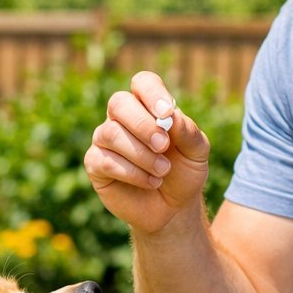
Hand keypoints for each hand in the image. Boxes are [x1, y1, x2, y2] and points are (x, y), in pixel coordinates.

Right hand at [84, 70, 209, 233]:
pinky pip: (104, 160)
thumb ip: (188, 131)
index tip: (167, 114)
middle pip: (119, 103)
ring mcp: (105, 140)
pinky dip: (131, 172)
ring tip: (163, 171)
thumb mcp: (197, 152)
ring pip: (111, 133)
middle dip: (143, 124)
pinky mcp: (95, 164)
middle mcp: (122, 118)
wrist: (173, 208)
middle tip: (163, 146)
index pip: (142, 83)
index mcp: (148, 107)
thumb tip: (170, 116)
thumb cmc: (184, 173)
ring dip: (141, 154)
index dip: (152, 94)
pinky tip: (151, 182)